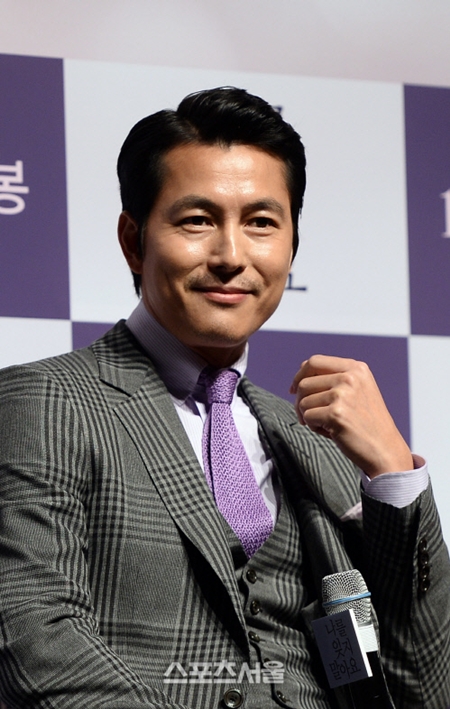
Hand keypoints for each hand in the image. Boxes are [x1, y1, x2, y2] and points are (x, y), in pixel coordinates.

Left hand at [290, 354, 412, 477]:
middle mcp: (350, 377)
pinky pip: (307, 417)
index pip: (315, 362)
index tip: (294, 389)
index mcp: (356, 368)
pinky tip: (330, 432)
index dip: (300, 375)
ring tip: (326, 424)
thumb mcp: (358, 390)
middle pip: (305, 382)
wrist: (385, 449)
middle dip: (300, 401)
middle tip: (308, 415)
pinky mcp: (336, 414)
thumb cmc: (367, 423)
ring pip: (303, 401)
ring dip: (308, 416)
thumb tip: (299, 377)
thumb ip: (334, 379)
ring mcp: (343, 394)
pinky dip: (313, 427)